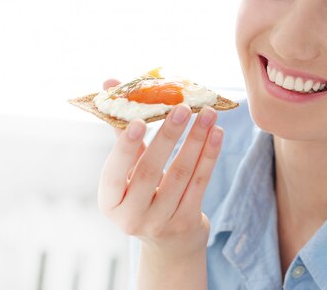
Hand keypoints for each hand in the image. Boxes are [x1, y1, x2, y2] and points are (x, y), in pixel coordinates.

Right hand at [98, 79, 223, 262]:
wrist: (169, 242)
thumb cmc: (144, 193)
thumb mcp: (128, 171)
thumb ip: (122, 131)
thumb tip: (110, 84)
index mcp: (110, 202)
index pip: (113, 173)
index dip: (125, 147)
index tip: (139, 121)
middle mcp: (131, 217)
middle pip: (150, 171)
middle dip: (168, 136)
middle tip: (182, 107)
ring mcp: (160, 222)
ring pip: (180, 175)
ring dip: (196, 140)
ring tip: (207, 114)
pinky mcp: (186, 222)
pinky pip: (200, 183)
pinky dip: (209, 156)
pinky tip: (217, 134)